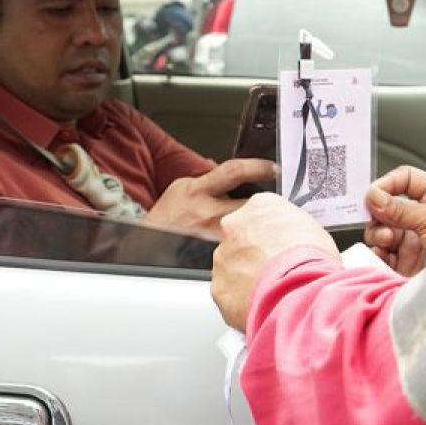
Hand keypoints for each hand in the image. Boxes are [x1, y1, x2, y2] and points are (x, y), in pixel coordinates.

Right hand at [145, 158, 276, 239]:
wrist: (148, 245)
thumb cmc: (168, 216)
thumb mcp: (184, 187)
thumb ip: (210, 179)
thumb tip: (237, 172)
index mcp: (198, 191)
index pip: (234, 172)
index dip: (258, 167)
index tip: (274, 168)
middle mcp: (207, 214)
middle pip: (252, 204)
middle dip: (268, 202)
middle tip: (277, 203)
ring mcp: (213, 238)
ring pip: (251, 228)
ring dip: (263, 224)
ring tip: (268, 224)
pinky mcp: (216, 256)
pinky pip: (243, 248)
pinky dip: (253, 244)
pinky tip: (256, 244)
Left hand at [212, 192, 337, 330]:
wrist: (300, 290)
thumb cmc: (310, 260)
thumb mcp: (312, 229)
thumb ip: (292, 229)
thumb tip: (294, 240)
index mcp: (260, 206)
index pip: (259, 215)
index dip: (270, 234)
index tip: (278, 245)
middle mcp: (235, 227)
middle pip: (240, 239)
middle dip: (253, 253)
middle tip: (274, 268)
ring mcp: (224, 256)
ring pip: (232, 266)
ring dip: (246, 277)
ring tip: (271, 289)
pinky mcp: (218, 285)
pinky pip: (228, 293)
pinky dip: (241, 300)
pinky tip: (261, 303)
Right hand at [364, 166, 425, 276]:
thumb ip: (401, 208)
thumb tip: (374, 197)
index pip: (406, 180)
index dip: (388, 184)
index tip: (372, 194)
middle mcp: (425, 218)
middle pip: (388, 206)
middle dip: (378, 211)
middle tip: (374, 216)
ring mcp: (415, 242)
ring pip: (382, 230)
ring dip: (378, 232)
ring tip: (385, 239)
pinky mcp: (407, 265)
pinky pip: (383, 255)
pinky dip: (377, 253)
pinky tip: (381, 253)